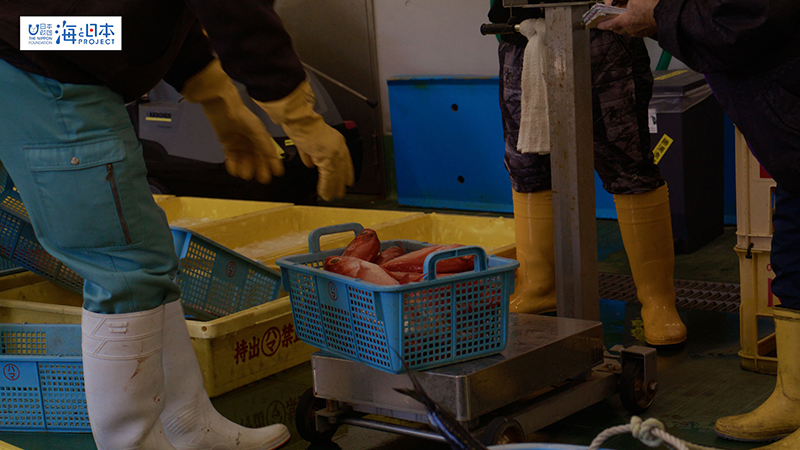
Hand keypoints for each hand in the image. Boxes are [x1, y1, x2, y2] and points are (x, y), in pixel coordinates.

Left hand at [181, 59, 283, 183]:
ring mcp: (239, 143)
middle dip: (260, 169)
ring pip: (245, 161)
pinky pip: (232, 159)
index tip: (277, 173)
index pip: (269, 152)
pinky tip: (234, 170)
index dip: (274, 163)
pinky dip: (233, 165)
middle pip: (258, 159)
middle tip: (263, 178)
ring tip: (245, 174)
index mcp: (261, 136)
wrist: (222, 108)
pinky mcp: (227, 145)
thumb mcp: (257, 131)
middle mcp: (251, 141)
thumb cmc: (241, 115)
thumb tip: (274, 157)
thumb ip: (265, 145)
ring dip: (246, 168)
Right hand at [256, 81, 354, 201]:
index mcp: (336, 141)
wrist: (299, 120)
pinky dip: (326, 186)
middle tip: (341, 192)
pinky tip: (325, 193)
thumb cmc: (301, 125)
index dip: (346, 171)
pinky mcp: (327, 158)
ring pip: (336, 175)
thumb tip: (311, 163)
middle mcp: (338, 147)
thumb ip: (311, 154)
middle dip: (341, 182)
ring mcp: (334, 153)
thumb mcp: (308, 142)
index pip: (345, 160)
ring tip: (332, 196)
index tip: (347, 179)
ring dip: (333, 187)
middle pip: (342, 169)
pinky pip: (328, 176)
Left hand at [597, 0, 658, 36]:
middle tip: (611, 21)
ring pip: (626, 30)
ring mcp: (638, 32)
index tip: (599, 25)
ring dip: (623, 26)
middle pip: (617, 29)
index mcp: (625, 21)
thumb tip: (615, 1)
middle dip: (612, 25)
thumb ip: (623, 0)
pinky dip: (632, 27)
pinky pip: (635, 31)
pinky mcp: (646, 33)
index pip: (609, 24)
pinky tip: (635, 21)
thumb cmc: (651, 4)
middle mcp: (630, 29)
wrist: (666, 11)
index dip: (603, 24)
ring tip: (624, 20)